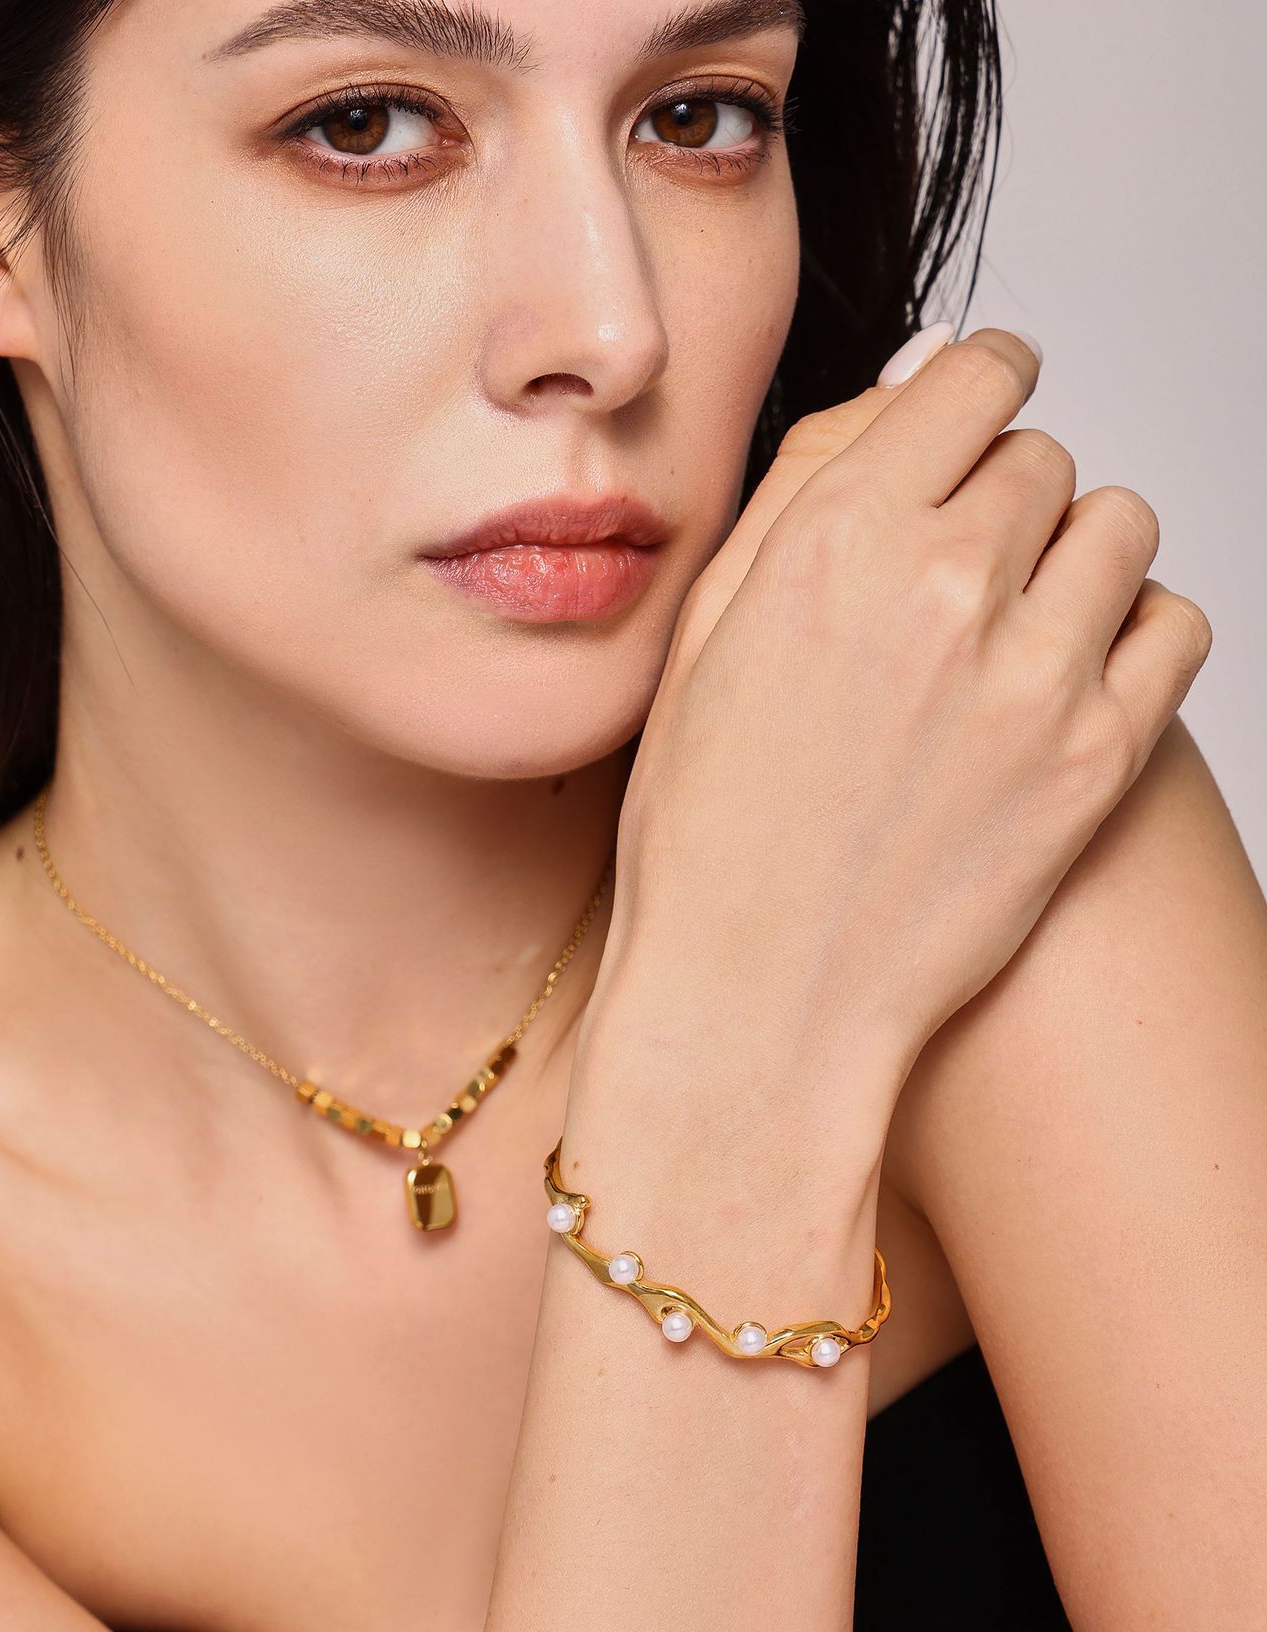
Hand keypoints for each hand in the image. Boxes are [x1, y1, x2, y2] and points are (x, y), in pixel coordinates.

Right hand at [585, 326, 1212, 1120]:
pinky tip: (1068, 680)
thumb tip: (919, 374)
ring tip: (1018, 627)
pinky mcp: (1099, 759)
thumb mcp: (707, 633)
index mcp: (833, 540)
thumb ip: (807, 484)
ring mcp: (1034, 675)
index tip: (982, 412)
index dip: (981, 386)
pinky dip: (1138, 634)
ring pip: (1121, 525)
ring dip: (1077, 555)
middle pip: (1044, 455)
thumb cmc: (708, 835)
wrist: (758, 1002)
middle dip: (1006, 495)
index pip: (973, 378)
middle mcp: (944, 588)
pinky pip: (1180, 626)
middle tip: (960, 574)